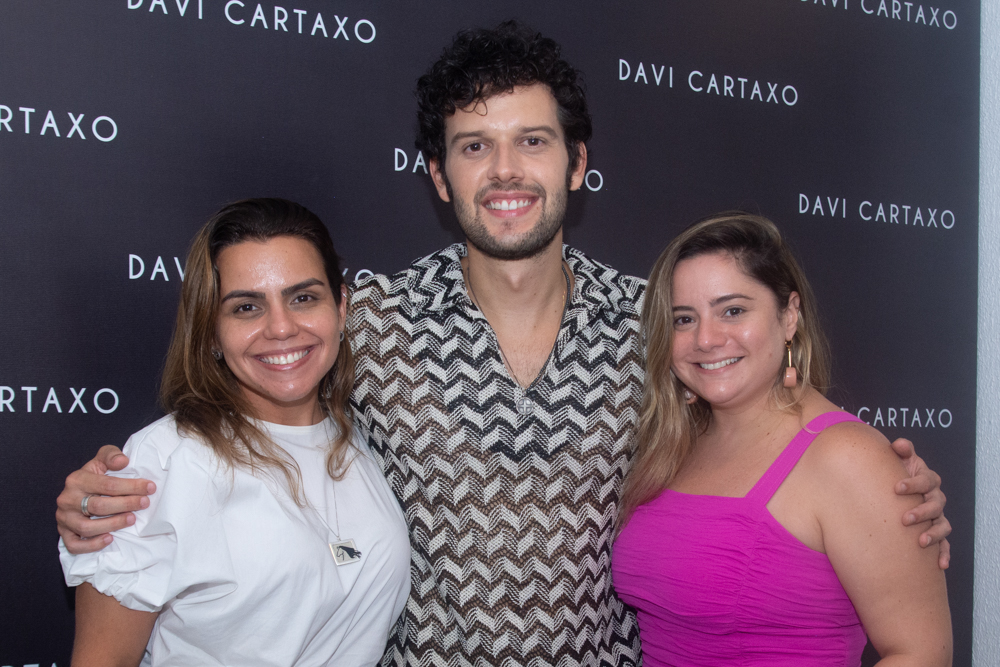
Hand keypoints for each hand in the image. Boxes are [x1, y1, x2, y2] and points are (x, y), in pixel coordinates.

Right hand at [56, 445, 155, 554]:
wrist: (76, 492)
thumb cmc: (93, 476)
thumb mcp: (100, 461)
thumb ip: (111, 455)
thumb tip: (123, 461)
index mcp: (77, 479)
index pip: (107, 485)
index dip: (131, 486)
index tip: (150, 488)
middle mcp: (67, 499)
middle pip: (98, 506)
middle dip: (126, 504)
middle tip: (144, 503)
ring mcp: (64, 518)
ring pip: (86, 527)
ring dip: (112, 525)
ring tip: (132, 519)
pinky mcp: (64, 533)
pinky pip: (74, 545)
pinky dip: (92, 545)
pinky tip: (110, 538)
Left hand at [890, 437, 950, 569]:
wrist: (896, 489)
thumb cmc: (897, 472)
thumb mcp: (899, 460)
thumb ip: (901, 450)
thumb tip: (899, 445)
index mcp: (928, 480)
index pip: (926, 480)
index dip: (913, 484)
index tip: (896, 488)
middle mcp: (935, 498)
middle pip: (935, 505)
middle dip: (921, 512)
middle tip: (905, 519)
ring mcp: (937, 516)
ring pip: (942, 525)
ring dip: (933, 534)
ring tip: (920, 542)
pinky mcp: (936, 532)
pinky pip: (945, 544)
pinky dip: (944, 553)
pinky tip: (940, 564)